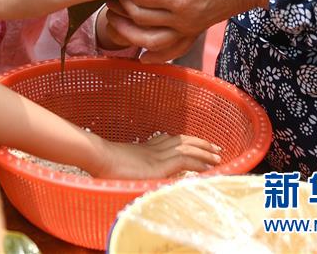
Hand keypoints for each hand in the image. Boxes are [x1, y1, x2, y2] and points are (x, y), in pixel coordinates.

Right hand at [91, 131, 221, 178]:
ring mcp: (157, 155)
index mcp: (146, 148)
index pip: (171, 141)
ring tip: (218, 156)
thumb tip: (140, 176)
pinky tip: (208, 167)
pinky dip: (198, 162)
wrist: (98, 157)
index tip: (198, 145)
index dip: (187, 142)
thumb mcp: (123, 166)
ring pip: (187, 148)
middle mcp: (154, 148)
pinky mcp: (159, 165)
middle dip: (201, 143)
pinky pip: (184, 161)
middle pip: (182, 140)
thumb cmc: (104, 165)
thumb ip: (135, 169)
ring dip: (204, 151)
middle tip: (216, 148)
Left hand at [103, 0, 272, 61]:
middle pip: (141, 18)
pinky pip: (171, 52)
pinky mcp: (194, 33)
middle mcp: (183, 18)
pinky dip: (154, 57)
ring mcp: (189, 29)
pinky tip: (140, 57)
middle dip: (120, 5)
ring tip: (113, 18)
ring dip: (128, 33)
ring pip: (150, 42)